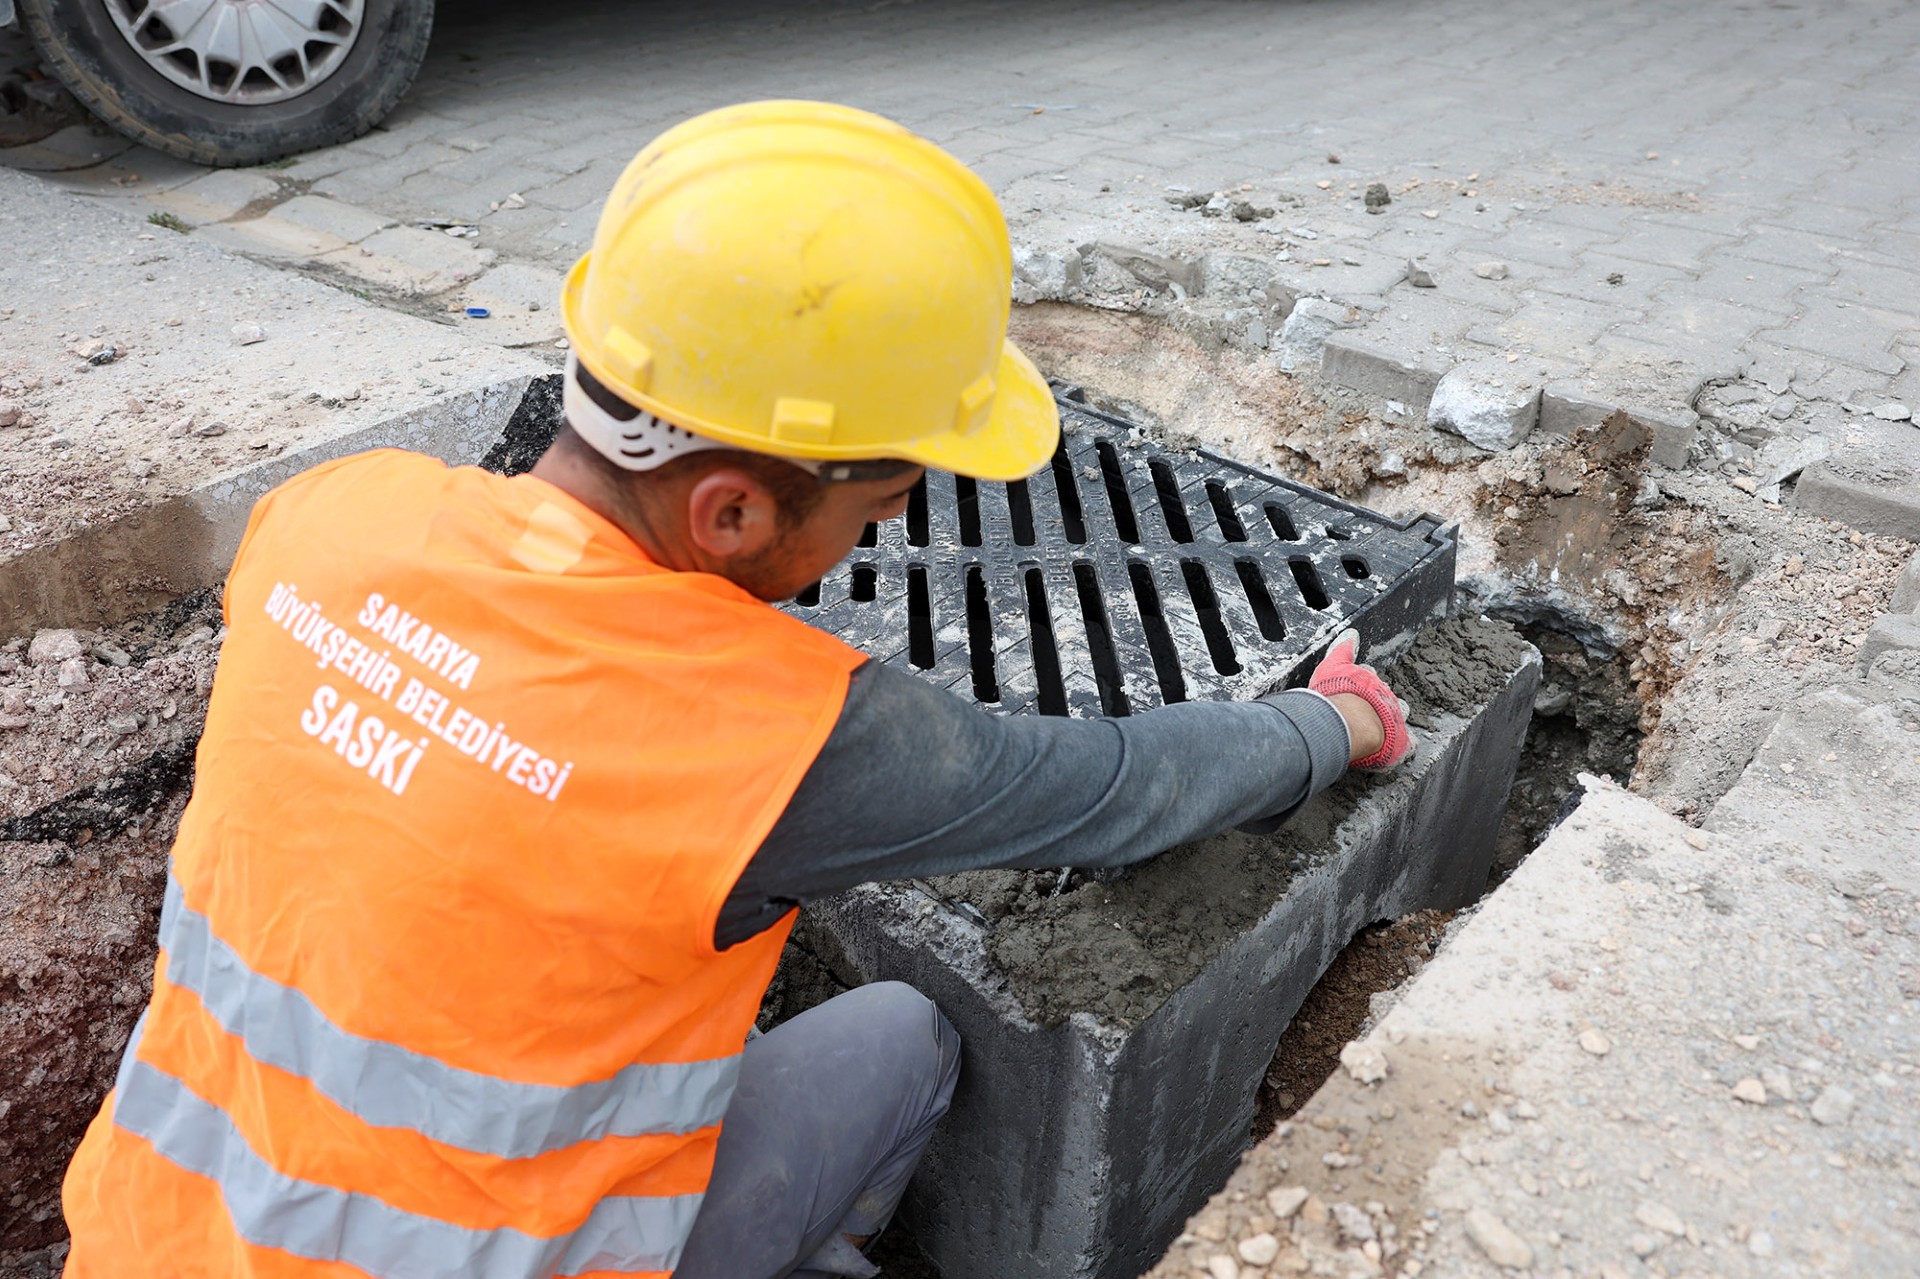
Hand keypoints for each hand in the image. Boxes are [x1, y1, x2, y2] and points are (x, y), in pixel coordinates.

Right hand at [1308, 629, 1414, 769]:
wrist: (1350, 722)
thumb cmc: (1338, 694)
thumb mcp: (1333, 666)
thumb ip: (1342, 649)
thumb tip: (1351, 633)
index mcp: (1369, 682)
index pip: (1369, 677)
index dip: (1364, 680)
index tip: (1361, 682)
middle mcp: (1385, 699)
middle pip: (1386, 695)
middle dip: (1381, 698)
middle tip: (1373, 704)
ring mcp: (1395, 721)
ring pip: (1400, 715)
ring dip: (1395, 718)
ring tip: (1389, 725)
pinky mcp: (1401, 743)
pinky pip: (1408, 744)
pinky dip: (1406, 745)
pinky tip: (1404, 748)